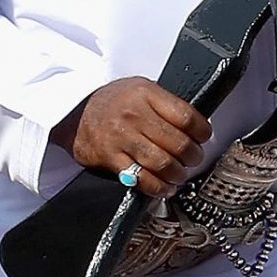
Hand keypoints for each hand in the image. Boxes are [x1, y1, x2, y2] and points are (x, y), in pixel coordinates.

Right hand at [54, 77, 209, 199]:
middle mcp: (134, 115)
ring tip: (179, 174)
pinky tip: (164, 187)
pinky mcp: (110, 158)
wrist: (74, 111)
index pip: (186, 117)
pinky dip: (158, 187)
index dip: (202, 132)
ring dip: (178, 174)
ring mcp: (121, 137)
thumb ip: (165, 104)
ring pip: (163, 163)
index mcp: (145, 93)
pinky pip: (142, 179)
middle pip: (179, 143)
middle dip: (193, 157)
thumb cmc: (112, 101)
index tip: (203, 138)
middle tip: (193, 159)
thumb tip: (196, 127)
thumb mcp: (139, 88)